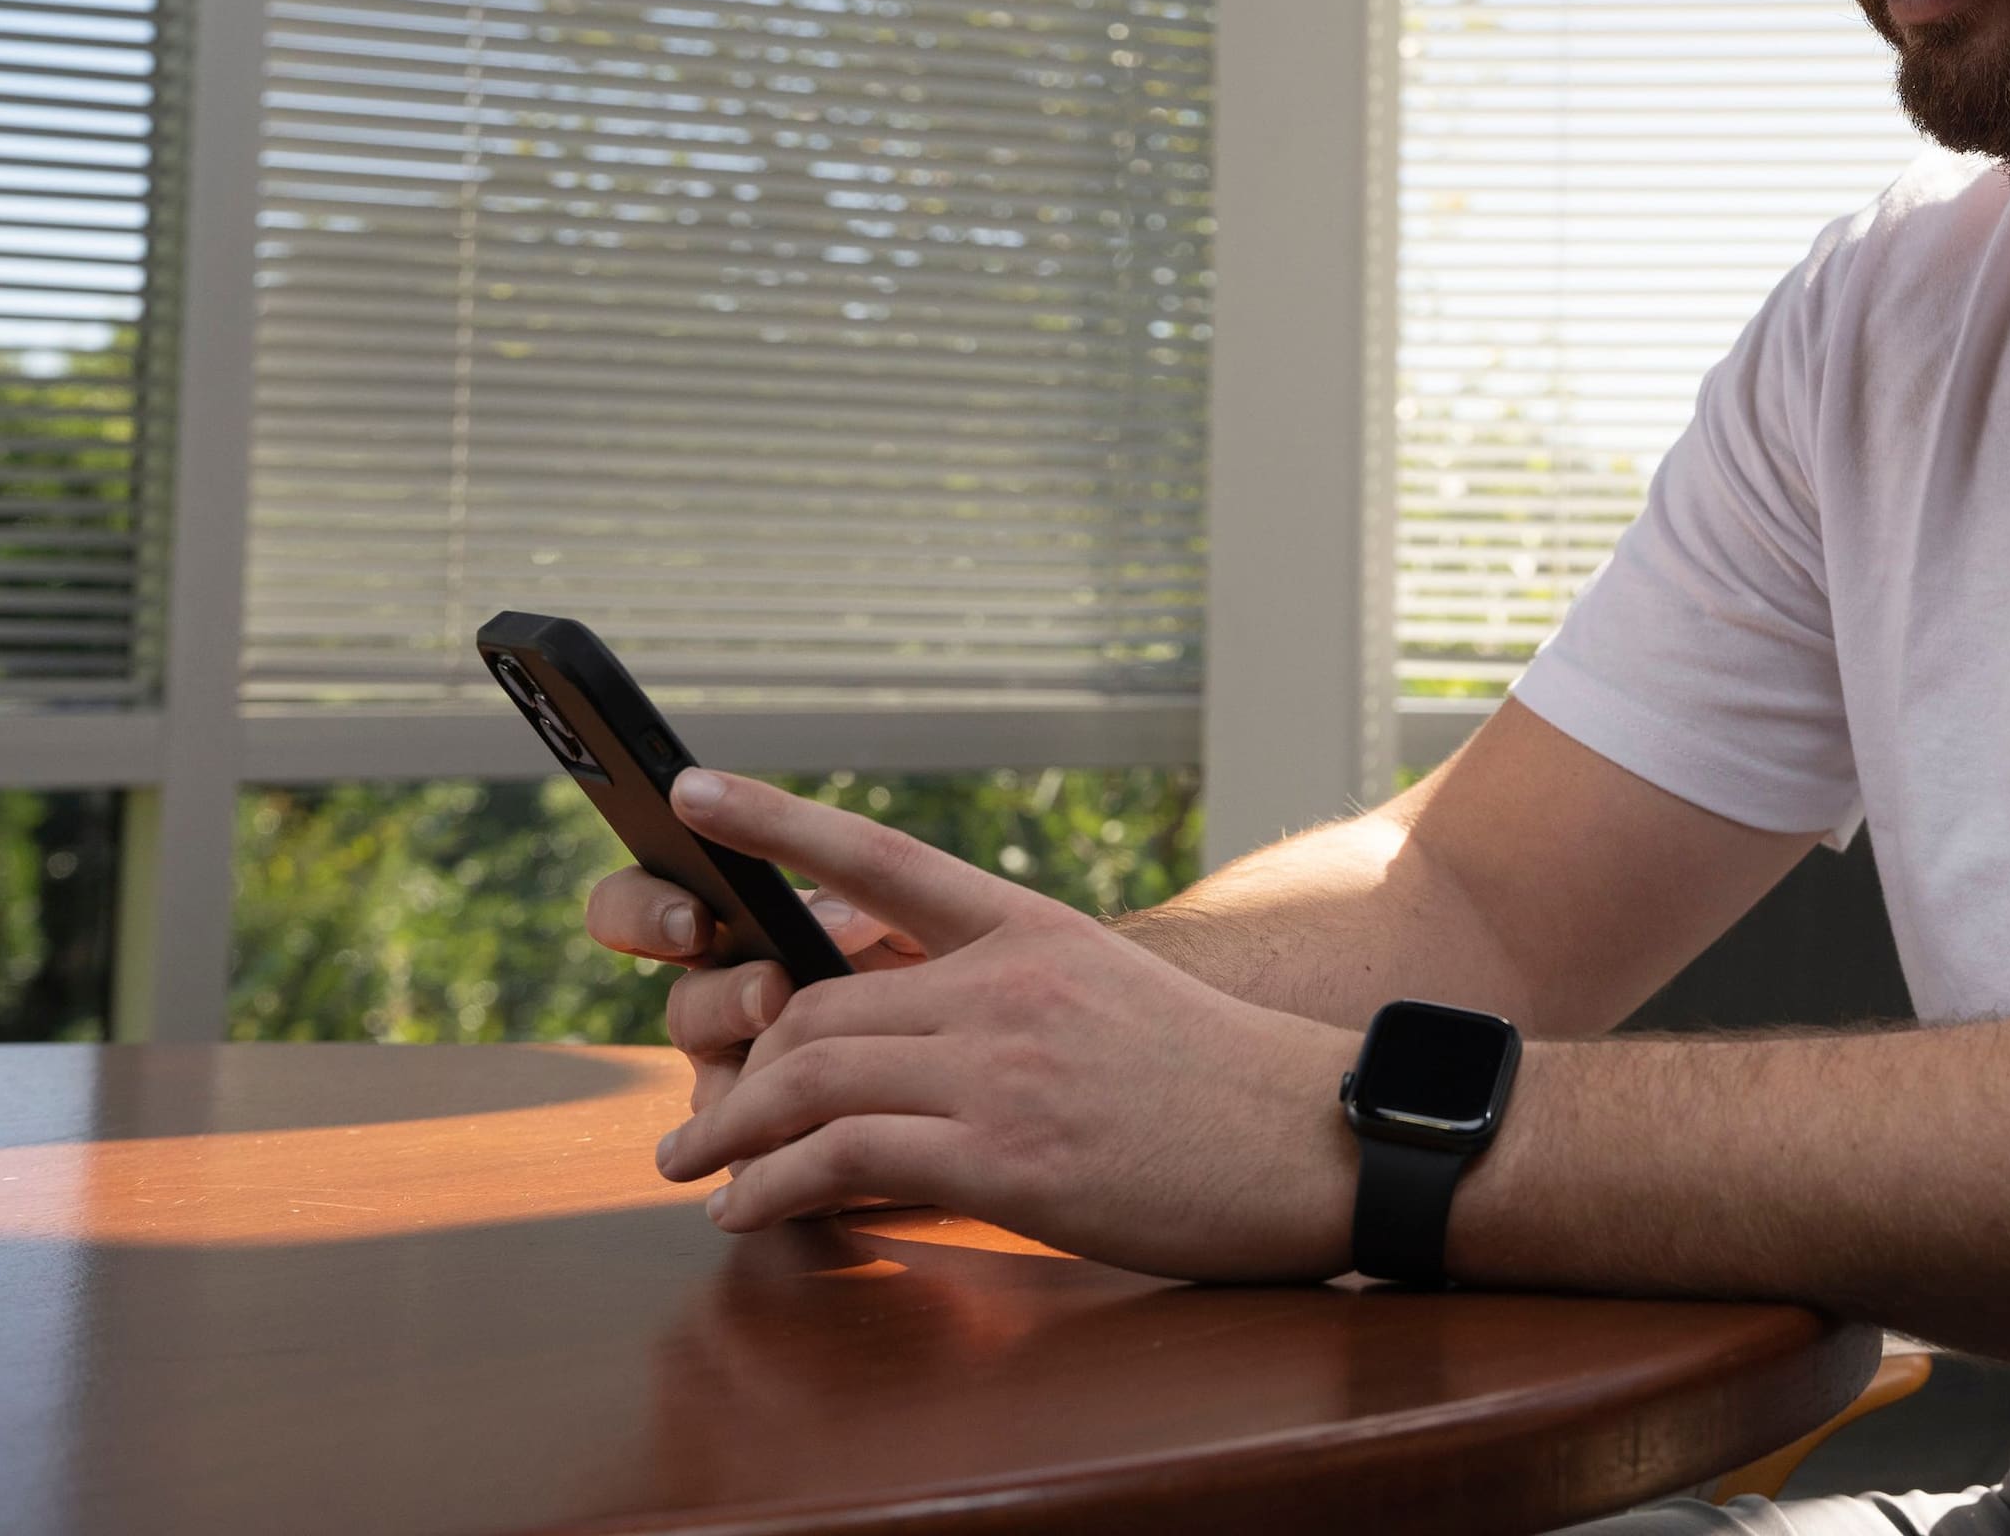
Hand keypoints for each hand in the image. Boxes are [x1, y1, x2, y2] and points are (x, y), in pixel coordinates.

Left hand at [640, 770, 1359, 1280]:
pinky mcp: (1001, 1154)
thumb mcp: (1112, 1001)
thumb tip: (907, 1053)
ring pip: (808, 1077)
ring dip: (729, 1132)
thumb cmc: (1220, 1088)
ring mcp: (1000, 1066)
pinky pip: (838, 1158)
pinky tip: (746, 1213)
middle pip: (816, 1005)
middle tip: (697, 1119)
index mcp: (1034, 930)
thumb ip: (1010, 1005)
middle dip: (736, 1066)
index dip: (778, 822)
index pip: (882, 858)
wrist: (1314, 1141)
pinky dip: (770, 1188)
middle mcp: (1005, 984)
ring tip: (695, 1166)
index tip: (695, 796)